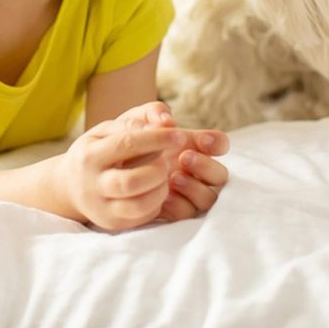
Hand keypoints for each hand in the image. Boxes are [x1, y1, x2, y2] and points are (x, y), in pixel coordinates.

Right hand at [57, 115, 186, 231]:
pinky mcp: (113, 224)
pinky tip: (157, 188)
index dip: (156, 139)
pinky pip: (142, 217)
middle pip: (131, 181)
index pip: (126, 144)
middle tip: (168, 160)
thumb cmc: (93, 151)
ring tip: (164, 175)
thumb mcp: (103, 131)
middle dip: (158, 169)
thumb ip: (129, 124)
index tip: (179, 134)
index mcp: (90, 156)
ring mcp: (102, 209)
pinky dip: (157, 202)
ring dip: (161, 188)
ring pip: (139, 205)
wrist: (69, 186)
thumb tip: (159, 125)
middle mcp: (93, 185)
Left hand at [115, 101, 229, 222]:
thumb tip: (167, 120)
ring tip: (173, 177)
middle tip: (184, 157)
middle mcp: (196, 171)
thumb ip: (154, 112)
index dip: (217, 143)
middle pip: (220, 175)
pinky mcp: (175, 211)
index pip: (219, 145)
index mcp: (194, 146)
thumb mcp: (139, 120)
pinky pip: (187, 215)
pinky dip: (178, 206)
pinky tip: (164, 198)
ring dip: (194, 188)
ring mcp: (188, 193)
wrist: (108, 165)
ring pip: (208, 198)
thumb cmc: (129, 139)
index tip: (202, 139)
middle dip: (206, 166)